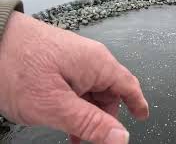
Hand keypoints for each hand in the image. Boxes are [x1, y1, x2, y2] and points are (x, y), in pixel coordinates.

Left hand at [0, 12, 148, 143]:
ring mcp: (75, 59)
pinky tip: (63, 115)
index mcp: (97, 64)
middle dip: (103, 117)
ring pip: (91, 91)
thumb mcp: (55, 105)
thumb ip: (90, 123)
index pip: (129, 86)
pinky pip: (76, 85)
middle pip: (109, 92)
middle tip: (89, 138)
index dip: (138, 104)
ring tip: (72, 133)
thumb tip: (120, 137)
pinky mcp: (61, 61)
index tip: (142, 116)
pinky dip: (74, 103)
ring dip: (86, 113)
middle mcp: (90, 58)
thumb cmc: (16, 64)